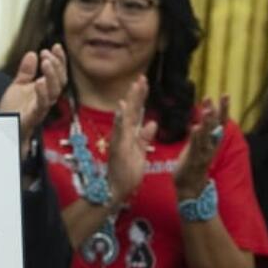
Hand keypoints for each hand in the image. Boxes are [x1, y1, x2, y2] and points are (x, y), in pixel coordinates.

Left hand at [0, 43, 67, 157]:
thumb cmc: (13, 111)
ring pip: (55, 91)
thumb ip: (26, 71)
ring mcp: (42, 106)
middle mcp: (47, 97)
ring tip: (46, 62)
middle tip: (48, 53)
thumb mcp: (18, 85)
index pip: (57, 72)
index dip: (59, 59)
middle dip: (57, 65)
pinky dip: (42, 92)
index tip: (55, 46)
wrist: (4, 128)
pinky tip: (39, 82)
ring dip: (52, 75)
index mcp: (45, 89)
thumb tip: (31, 54)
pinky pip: (42, 104)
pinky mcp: (35, 115)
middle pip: (60, 80)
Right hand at [106, 75, 157, 203]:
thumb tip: (152, 122)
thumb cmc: (127, 173)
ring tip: (134, 86)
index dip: (140, 97)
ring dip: (130, 101)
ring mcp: (120, 139)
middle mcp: (124, 134)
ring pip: (125, 117)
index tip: (144, 82)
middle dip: (136, 94)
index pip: (136, 112)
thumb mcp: (141, 152)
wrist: (115, 190)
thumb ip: (145, 137)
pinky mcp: (118, 147)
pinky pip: (119, 131)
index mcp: (131, 134)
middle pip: (131, 110)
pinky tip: (122, 108)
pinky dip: (120, 119)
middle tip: (141, 77)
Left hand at [173, 95, 229, 198]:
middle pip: (217, 126)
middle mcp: (211, 146)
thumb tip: (201, 120)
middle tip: (222, 96)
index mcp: (212, 142)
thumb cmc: (192, 166)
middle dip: (220, 111)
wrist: (190, 188)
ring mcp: (203, 153)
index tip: (224, 94)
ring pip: (207, 135)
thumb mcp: (197, 147)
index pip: (220, 122)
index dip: (223, 109)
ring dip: (208, 122)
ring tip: (208, 108)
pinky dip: (196, 137)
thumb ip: (199, 134)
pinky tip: (195, 127)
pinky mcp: (193, 160)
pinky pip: (195, 147)